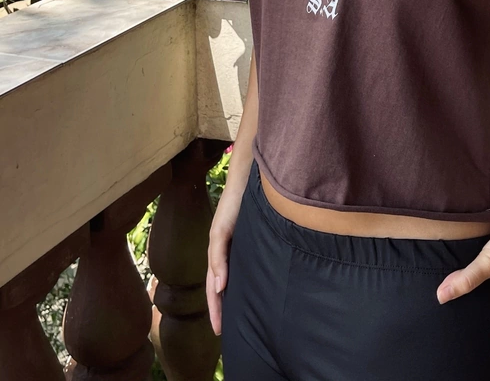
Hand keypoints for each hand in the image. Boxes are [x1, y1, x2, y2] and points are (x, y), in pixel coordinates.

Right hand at [206, 193, 242, 335]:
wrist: (249, 179)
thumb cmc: (233, 205)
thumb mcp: (221, 233)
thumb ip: (218, 258)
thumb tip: (218, 288)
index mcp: (218, 254)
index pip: (214, 290)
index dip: (215, 310)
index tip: (218, 332)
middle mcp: (227, 253)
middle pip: (222, 288)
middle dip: (222, 309)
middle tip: (227, 332)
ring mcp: (239, 248)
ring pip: (234, 279)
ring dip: (234, 298)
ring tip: (240, 318)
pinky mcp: (253, 241)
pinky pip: (246, 267)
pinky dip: (244, 281)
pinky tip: (253, 289)